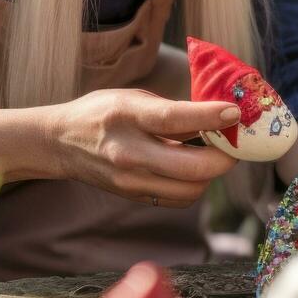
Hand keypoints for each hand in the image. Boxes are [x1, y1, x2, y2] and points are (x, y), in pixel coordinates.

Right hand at [51, 89, 237, 206]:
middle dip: (225, 157)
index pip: (175, 119)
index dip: (211, 116)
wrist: (61, 143)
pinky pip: (180, 199)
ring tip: (213, 153)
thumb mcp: (134, 99)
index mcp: (127, 116)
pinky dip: (195, 184)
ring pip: (192, 189)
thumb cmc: (102, 113)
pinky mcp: (135, 197)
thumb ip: (174, 110)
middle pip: (193, 168)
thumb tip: (219, 118)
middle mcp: (128, 153)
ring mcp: (131, 181)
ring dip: (212, 172)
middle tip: (234, 142)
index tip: (235, 113)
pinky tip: (194, 167)